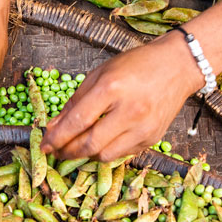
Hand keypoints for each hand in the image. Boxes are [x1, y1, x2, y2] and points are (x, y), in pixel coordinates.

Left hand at [40, 33, 201, 160]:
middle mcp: (130, 111)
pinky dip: (106, 151)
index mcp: (112, 89)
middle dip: (67, 151)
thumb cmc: (135, 65)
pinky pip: (122, 154)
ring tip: (76, 146)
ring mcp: (144, 128)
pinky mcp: (153, 138)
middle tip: (55, 151)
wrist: (178, 66)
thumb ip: (75, 102)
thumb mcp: (99, 74)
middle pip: (90, 144)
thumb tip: (54, 127)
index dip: (56, 138)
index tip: (43, 145)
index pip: (77, 122)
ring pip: (105, 155)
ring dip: (86, 154)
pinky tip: (101, 141)